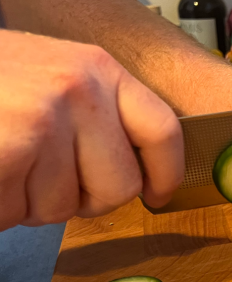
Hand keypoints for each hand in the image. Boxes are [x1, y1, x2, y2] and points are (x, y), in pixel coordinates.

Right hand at [0, 30, 183, 229]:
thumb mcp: (55, 75)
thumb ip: (99, 116)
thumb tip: (142, 175)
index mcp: (100, 69)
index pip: (163, 130)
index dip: (166, 173)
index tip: (158, 194)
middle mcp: (80, 89)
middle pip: (119, 186)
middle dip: (83, 200)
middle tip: (45, 179)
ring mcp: (43, 119)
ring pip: (63, 208)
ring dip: (29, 202)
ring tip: (5, 162)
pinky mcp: (9, 148)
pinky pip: (18, 211)